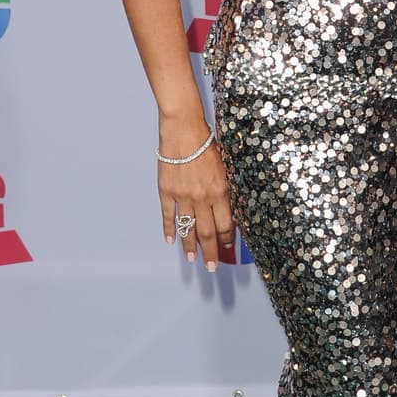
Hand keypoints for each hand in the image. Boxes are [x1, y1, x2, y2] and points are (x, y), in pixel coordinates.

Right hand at [158, 128, 235, 272]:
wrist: (183, 129)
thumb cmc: (207, 143)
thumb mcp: (226, 166)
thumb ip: (227, 188)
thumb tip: (229, 207)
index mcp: (220, 192)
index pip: (225, 224)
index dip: (226, 238)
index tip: (227, 247)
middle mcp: (202, 198)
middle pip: (207, 232)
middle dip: (211, 252)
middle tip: (212, 267)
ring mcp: (183, 196)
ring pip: (188, 228)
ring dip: (190, 246)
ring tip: (192, 259)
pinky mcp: (167, 191)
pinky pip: (169, 215)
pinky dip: (169, 229)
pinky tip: (170, 240)